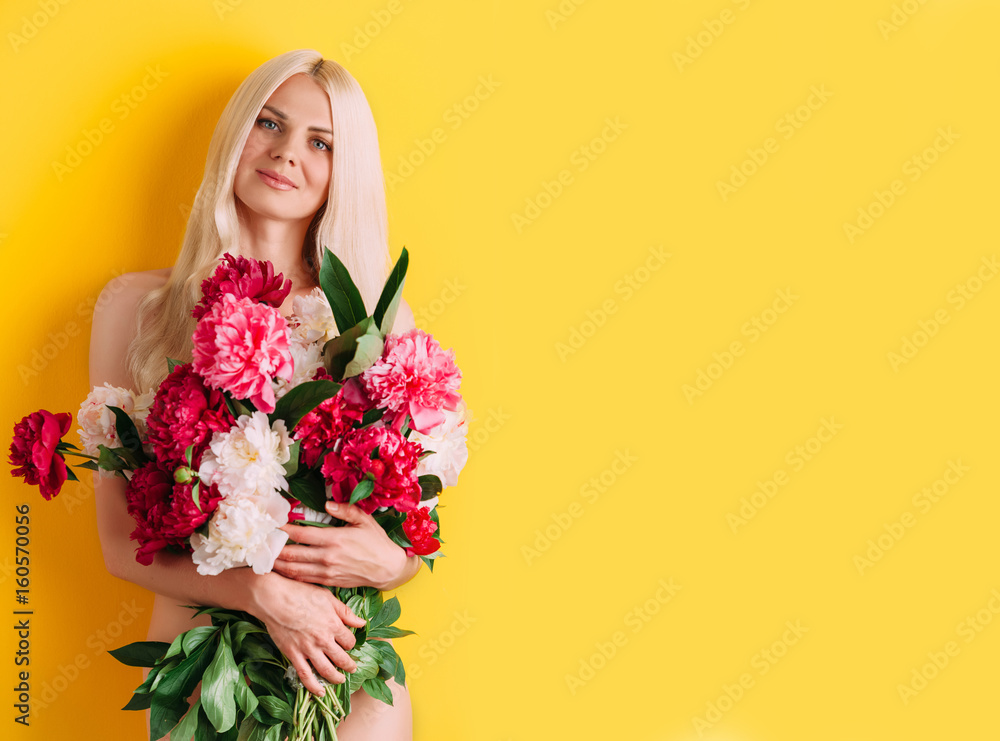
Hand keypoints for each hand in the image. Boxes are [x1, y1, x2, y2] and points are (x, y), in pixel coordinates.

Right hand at [249, 572, 366, 695]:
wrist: (274, 598)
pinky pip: (305, 675)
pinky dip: (313, 686)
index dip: (351, 644)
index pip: (349, 641)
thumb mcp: (327, 598)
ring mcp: (308, 649)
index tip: (349, 645)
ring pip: (326, 669)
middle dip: (349, 665)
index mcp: (334, 624)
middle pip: (341, 658)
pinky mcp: (293, 654)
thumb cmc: (301, 593)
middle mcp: (323, 640)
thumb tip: (361, 623)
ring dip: (335, 678)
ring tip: (341, 680)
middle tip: (352, 668)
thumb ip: (345, 612)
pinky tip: (319, 692)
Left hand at [273, 501, 409, 590]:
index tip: (272, 525)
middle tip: (259, 544)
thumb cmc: (377, 542)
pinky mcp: (329, 582)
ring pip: (295, 570)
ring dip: (278, 564)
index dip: (284, 530)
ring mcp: (327, 572)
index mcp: (334, 539)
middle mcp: (327, 557)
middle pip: (292, 554)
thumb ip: (344, 510)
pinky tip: (281, 571)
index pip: (301, 535)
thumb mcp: (364, 520)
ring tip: (264, 559)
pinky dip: (290, 575)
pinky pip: (304, 580)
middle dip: (274, 549)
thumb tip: (327, 503)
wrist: (388, 569)